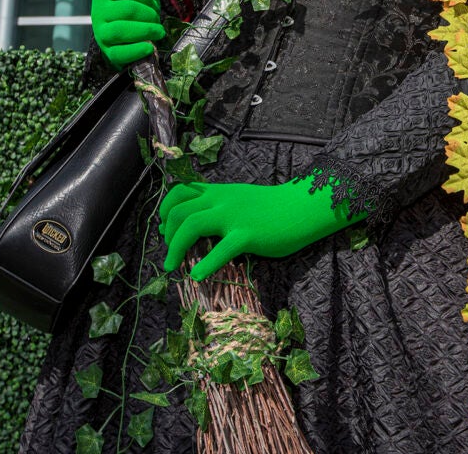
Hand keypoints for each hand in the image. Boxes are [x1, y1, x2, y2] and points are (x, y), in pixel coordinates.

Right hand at [90, 0, 165, 68]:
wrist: (128, 43)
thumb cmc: (136, 16)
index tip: (153, 3)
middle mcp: (97, 13)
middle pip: (127, 9)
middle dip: (149, 15)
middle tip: (158, 20)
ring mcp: (100, 34)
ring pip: (121, 30)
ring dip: (146, 30)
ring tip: (158, 32)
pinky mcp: (108, 53)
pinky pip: (121, 52)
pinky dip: (138, 49)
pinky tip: (150, 47)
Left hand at [158, 179, 357, 280]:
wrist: (302, 206)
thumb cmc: (271, 208)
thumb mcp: (239, 199)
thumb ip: (217, 206)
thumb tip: (194, 223)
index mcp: (218, 192)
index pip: (180, 192)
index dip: (165, 210)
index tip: (165, 229)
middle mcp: (221, 201)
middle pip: (179, 210)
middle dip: (167, 234)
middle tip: (169, 252)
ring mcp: (234, 217)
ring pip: (191, 225)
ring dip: (175, 248)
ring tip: (173, 266)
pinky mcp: (248, 235)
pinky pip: (220, 249)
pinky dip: (205, 264)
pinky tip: (198, 275)